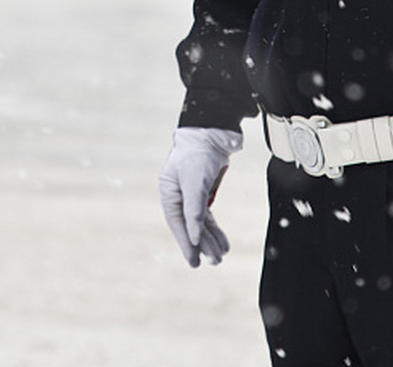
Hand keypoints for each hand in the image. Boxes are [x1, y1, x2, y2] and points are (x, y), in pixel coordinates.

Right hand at [158, 127, 242, 266]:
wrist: (214, 131)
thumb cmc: (199, 154)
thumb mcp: (196, 183)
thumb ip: (194, 210)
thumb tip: (194, 238)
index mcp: (169, 191)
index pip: (177, 223)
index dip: (186, 244)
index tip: (195, 262)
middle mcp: (178, 193)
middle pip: (189, 225)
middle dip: (202, 244)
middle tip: (215, 262)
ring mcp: (191, 192)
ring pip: (200, 222)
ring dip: (210, 239)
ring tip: (221, 255)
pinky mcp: (204, 190)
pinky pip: (207, 215)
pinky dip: (215, 228)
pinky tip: (223, 241)